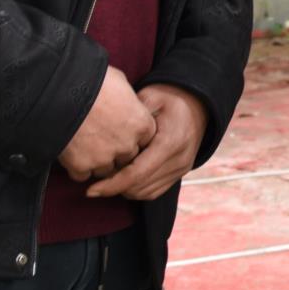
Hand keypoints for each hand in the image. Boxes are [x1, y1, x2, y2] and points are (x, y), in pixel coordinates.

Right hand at [58, 66, 157, 181]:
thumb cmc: (93, 81)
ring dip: (98, 161)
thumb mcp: (119, 81)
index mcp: (141, 124)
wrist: (62, 93)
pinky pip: (82, 175)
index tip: (121, 129)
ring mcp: (104, 158)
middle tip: (101, 138)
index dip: (132, 135)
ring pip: (106, 169)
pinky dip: (77, 167)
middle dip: (117, 150)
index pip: (145, 139)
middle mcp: (126, 144)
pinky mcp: (81, 166)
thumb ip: (127, 97)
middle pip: (126, 156)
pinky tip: (71, 153)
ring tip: (85, 145)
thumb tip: (124, 98)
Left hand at [87, 86, 208, 201]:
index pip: (136, 174)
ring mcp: (182, 168)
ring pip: (145, 192)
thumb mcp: (148, 99)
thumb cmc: (169, 96)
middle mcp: (179, 159)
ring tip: (109, 178)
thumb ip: (128, 118)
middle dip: (114, 188)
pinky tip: (125, 179)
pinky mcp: (181, 172)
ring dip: (125, 189)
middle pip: (139, 187)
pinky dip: (137, 189)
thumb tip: (102, 138)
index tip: (90, 190)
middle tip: (95, 180)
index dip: (111, 185)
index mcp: (171, 141)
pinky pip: (155, 191)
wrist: (198, 101)